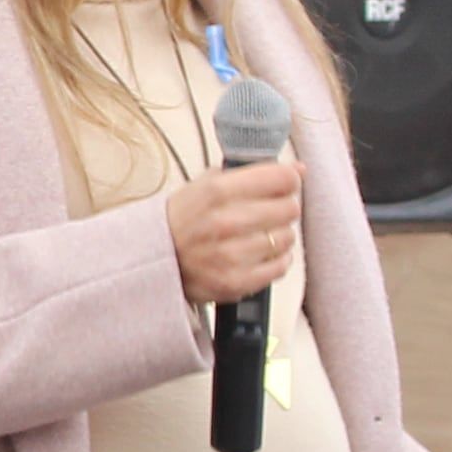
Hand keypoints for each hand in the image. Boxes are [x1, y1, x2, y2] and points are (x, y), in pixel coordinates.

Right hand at [164, 159, 302, 305]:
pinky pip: (280, 266)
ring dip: (279, 234)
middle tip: (271, 210)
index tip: (285, 183)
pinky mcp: (235, 282)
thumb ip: (250, 174)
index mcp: (216, 191)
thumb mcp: (206, 185)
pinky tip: (260, 254)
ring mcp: (230, 255)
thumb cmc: (182, 221)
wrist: (153, 259)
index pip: (281, 178)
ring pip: (286, 238)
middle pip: (289, 208)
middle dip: (284, 207)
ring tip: (260, 234)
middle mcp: (224, 222)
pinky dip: (276, 260)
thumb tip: (298, 169)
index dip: (288, 179)